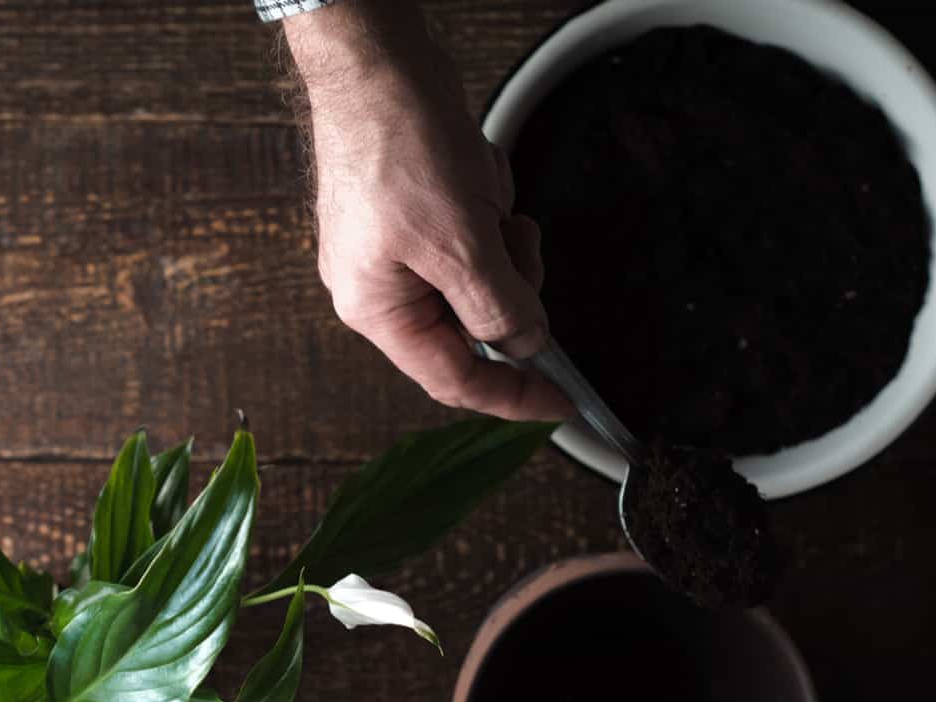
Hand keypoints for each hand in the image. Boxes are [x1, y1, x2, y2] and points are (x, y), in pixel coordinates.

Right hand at [282, 2, 570, 421]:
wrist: (375, 63)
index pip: (454, 380)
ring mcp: (393, 251)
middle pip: (470, 325)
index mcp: (377, 310)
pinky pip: (470, 234)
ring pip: (477, 276)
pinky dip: (486, 207)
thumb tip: (527, 346)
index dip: (512, 397)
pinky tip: (471, 174)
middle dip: (505, 284)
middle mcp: (379, 289)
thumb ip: (499, 308)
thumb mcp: (462, 242)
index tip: (560, 405)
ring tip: (482, 193)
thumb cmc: (395, 145)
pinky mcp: (410, 215)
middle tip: (516, 241)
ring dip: (497, 238)